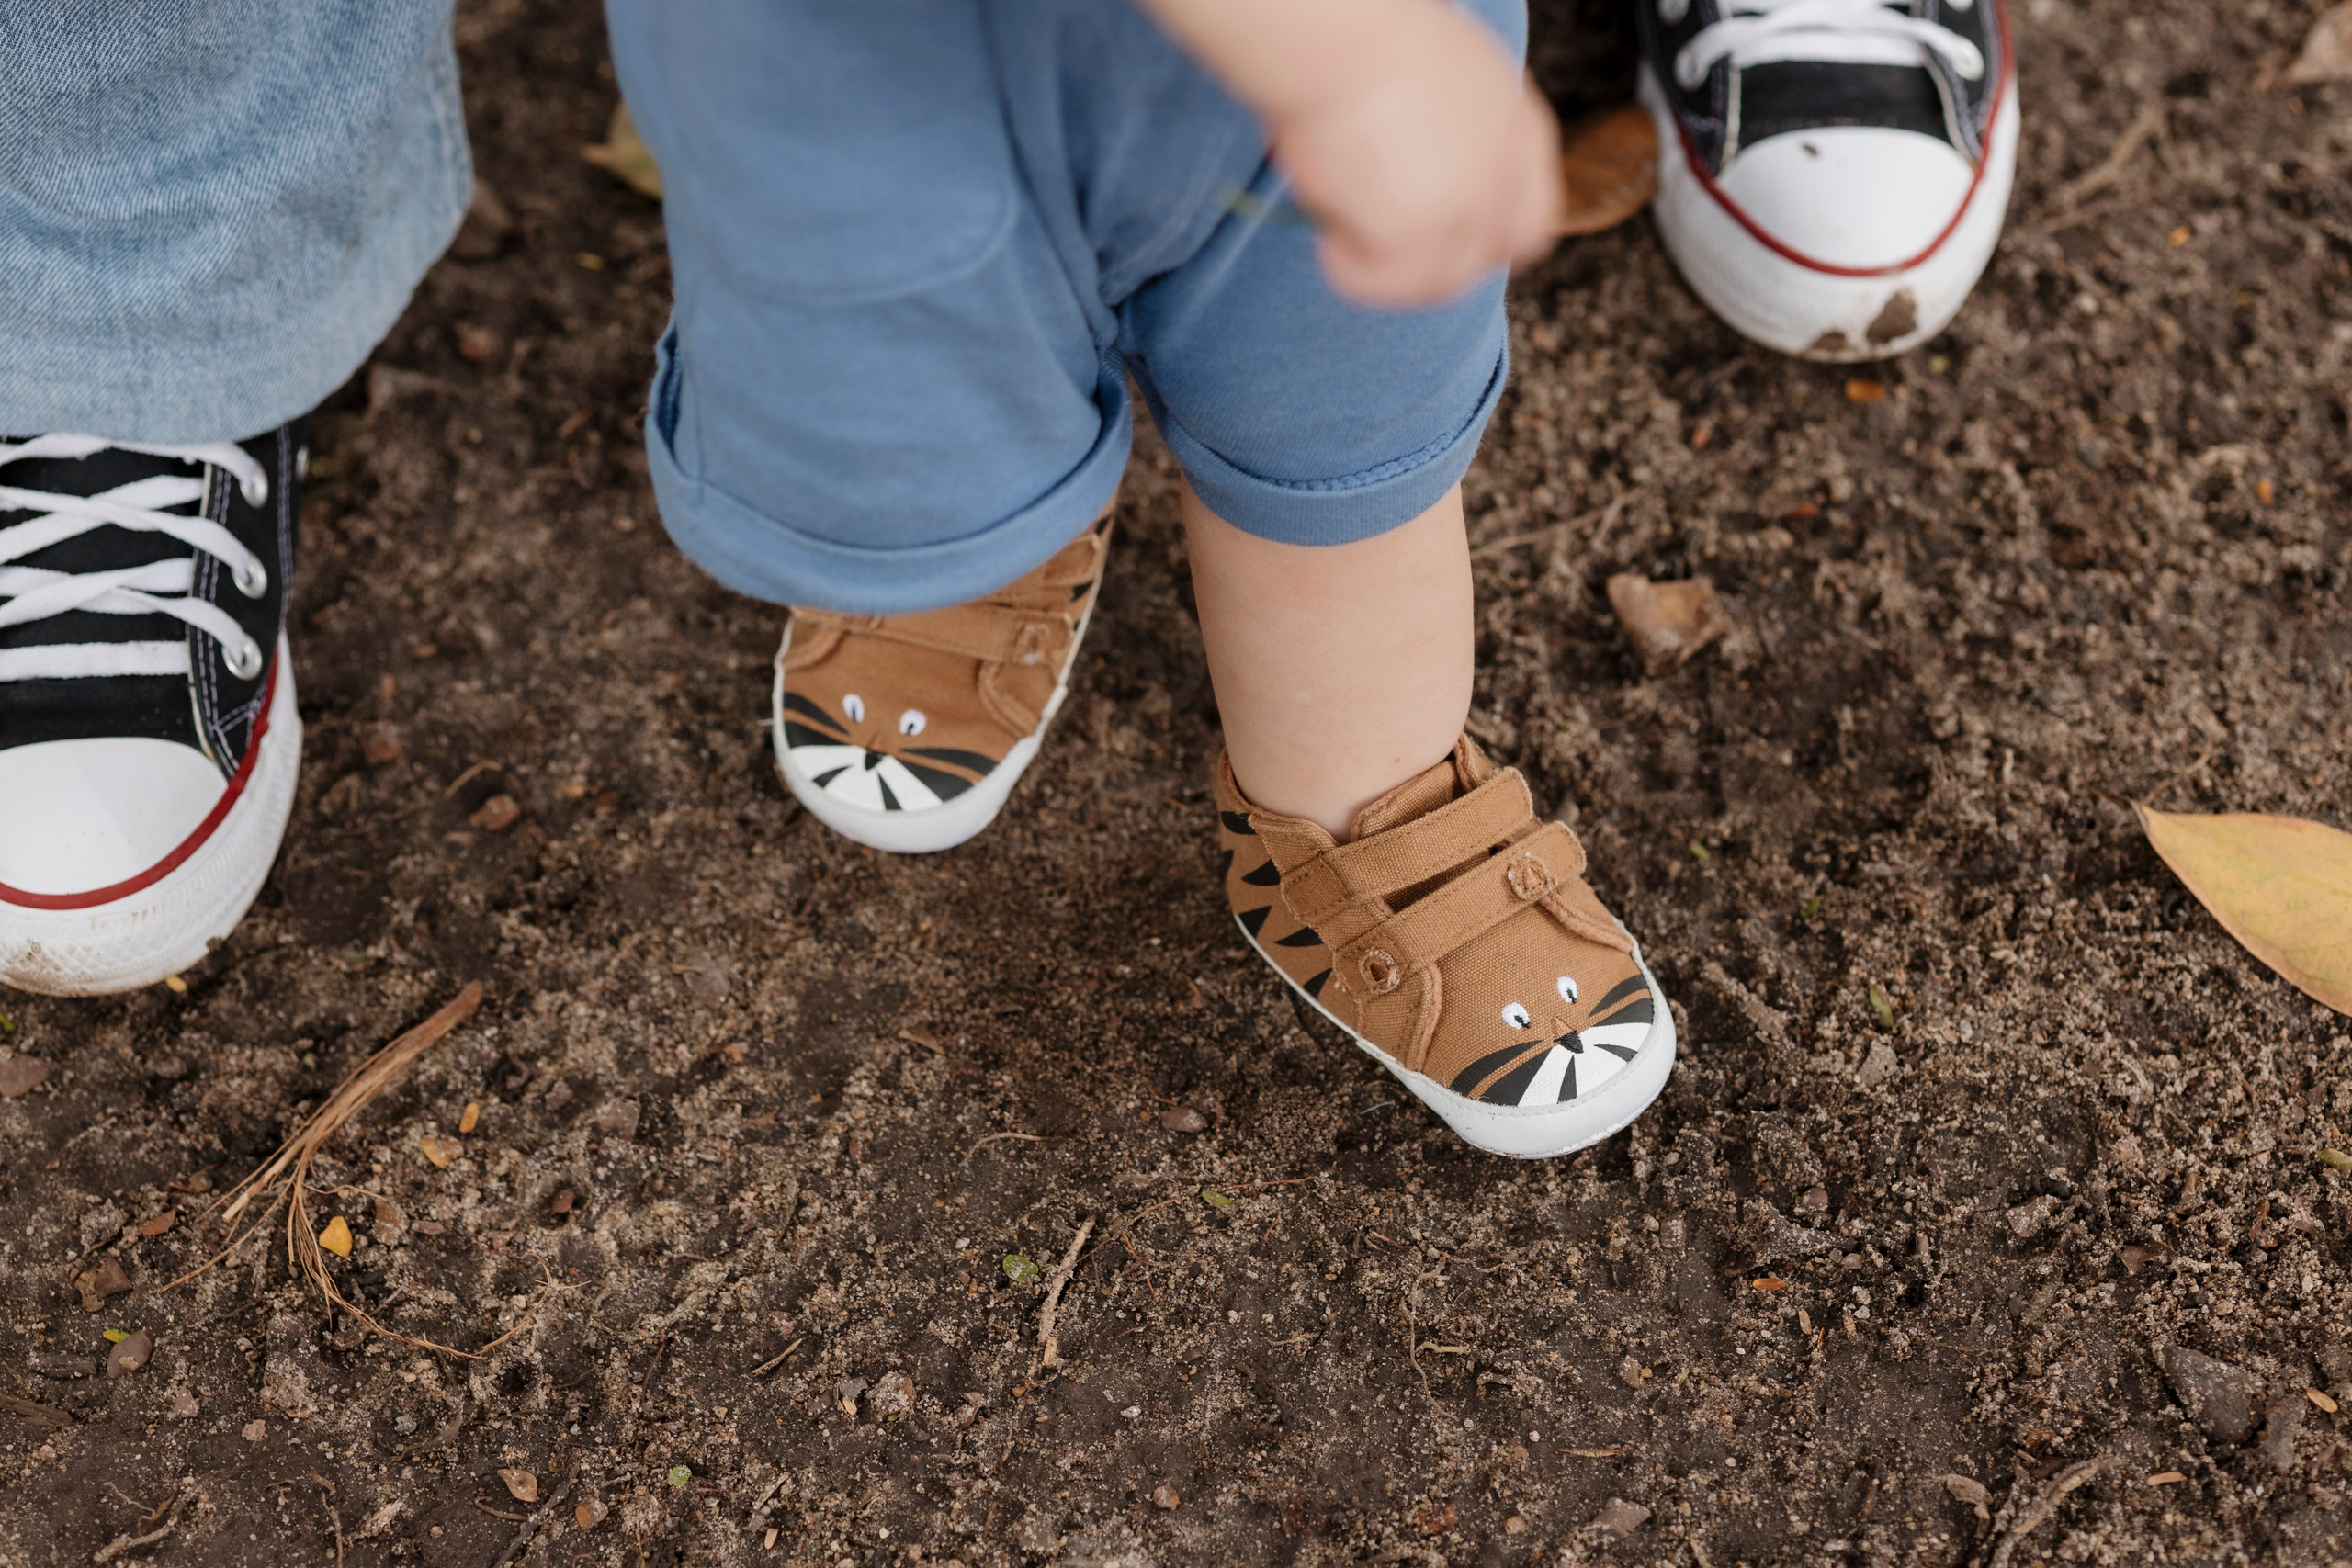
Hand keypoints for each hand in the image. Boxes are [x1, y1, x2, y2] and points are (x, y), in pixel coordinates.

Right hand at [1266, 4, 1560, 306]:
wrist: (1338, 34)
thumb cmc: (1362, 38)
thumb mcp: (1435, 87)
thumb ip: (1448, 139)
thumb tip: (1403, 180)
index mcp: (1519, 125)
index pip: (1533, 212)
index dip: (1488, 233)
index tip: (1434, 229)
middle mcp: (1507, 171)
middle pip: (1500, 253)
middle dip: (1446, 263)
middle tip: (1385, 249)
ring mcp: (1471, 208)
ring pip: (1440, 283)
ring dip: (1391, 270)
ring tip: (1340, 232)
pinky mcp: (1422, 235)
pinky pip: (1383, 285)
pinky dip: (1351, 272)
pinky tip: (1327, 234)